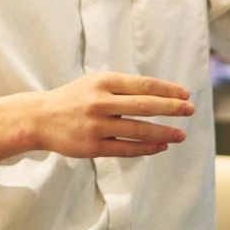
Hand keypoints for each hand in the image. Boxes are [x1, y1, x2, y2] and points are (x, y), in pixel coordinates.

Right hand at [34, 72, 193, 158]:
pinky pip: (126, 148)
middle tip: (190, 110)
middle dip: (171, 108)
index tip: (185, 93)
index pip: (143, 85)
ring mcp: (97, 125)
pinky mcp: (92, 146)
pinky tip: (160, 147)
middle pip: (144, 105)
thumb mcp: (95, 83)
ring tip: (180, 135)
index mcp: (103, 81)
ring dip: (163, 132)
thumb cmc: (74, 98)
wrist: (40, 118)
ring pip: (138, 130)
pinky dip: (146, 148)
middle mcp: (101, 102)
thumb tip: (160, 94)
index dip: (166, 89)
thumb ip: (122, 87)